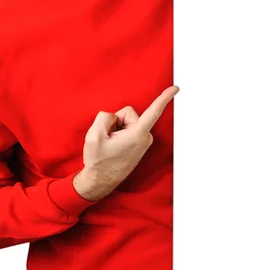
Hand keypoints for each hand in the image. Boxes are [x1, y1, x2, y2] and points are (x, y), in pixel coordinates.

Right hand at [73, 86, 179, 201]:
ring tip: (110, 144)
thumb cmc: (98, 161)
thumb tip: (114, 117)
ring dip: (116, 129)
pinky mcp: (140, 143)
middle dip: (116, 121)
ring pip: (126, 120)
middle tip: (107, 139)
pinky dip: (118, 133)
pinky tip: (113, 145)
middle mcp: (144, 138)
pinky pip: (127, 128)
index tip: (176, 88)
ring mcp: (143, 141)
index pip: (154, 112)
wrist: (99, 181)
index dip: (164, 98)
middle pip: (128, 113)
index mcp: (137, 135)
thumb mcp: (93, 135)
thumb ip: (105, 117)